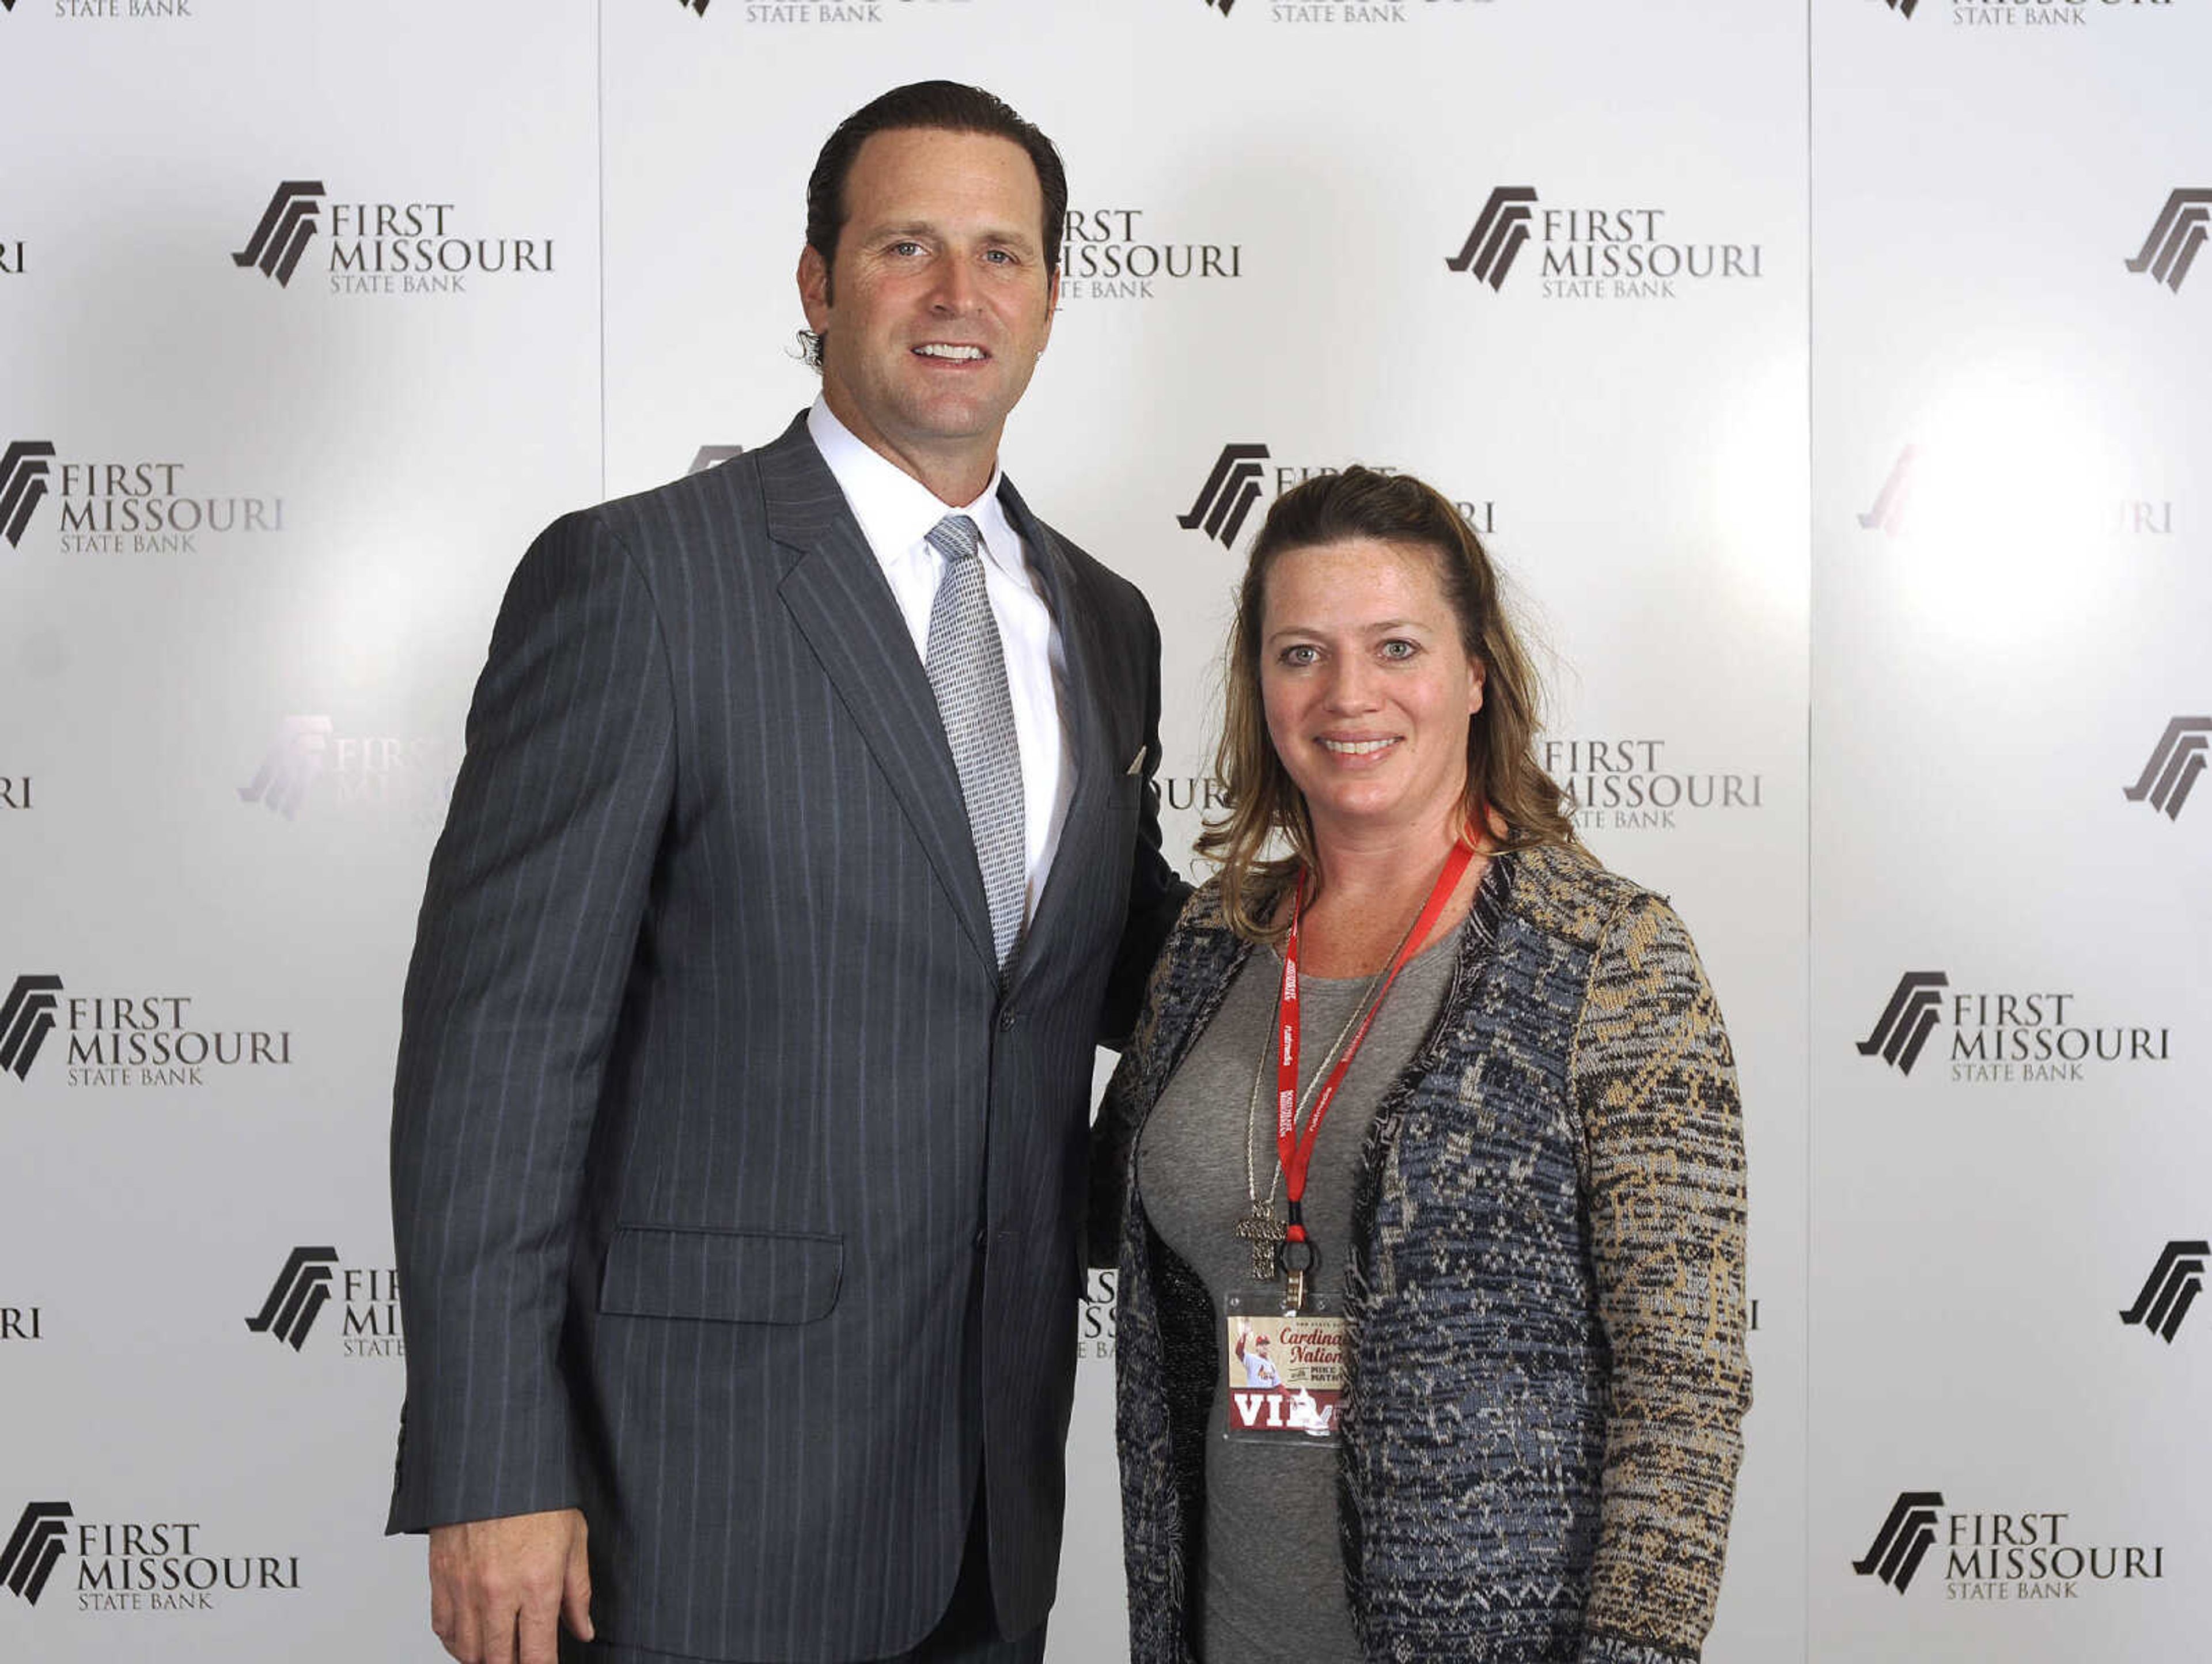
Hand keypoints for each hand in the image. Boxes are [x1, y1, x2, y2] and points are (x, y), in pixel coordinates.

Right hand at [427, 1508, 592, 1663]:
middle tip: (524, 1655)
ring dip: (485, 1656)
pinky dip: (457, 1640)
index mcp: (537, 1584)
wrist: (496, 1461)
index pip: (537, 1656)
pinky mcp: (441, 1576)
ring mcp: (465, 1587)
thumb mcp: (574, 1539)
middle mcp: (498, 1592)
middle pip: (498, 1661)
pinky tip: (474, 1634)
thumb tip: (583, 1630)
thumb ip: (578, 1592)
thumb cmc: (540, 1495)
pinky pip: (443, 1628)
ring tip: (502, 1647)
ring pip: (468, 1652)